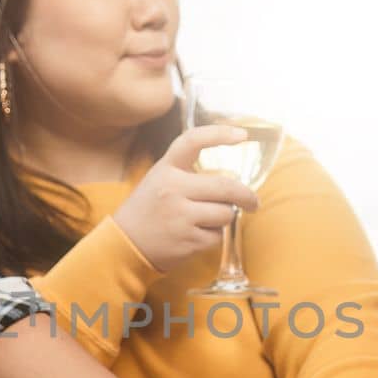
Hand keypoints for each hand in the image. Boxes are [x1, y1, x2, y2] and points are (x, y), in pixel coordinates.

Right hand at [113, 125, 259, 271]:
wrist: (125, 244)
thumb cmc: (149, 209)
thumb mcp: (159, 180)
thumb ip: (189, 173)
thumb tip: (233, 179)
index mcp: (165, 169)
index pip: (192, 141)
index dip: (219, 134)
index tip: (242, 135)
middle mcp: (172, 189)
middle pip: (225, 186)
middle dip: (247, 196)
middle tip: (252, 202)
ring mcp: (180, 216)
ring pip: (225, 213)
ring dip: (223, 217)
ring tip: (204, 221)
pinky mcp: (187, 240)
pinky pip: (217, 236)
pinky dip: (213, 236)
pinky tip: (194, 235)